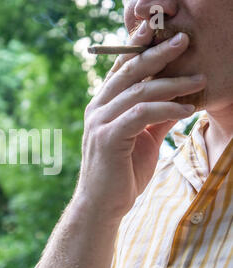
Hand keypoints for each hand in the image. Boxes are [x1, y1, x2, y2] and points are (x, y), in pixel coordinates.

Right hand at [76, 21, 206, 220]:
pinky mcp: (107, 137)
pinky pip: (141, 114)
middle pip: (129, 72)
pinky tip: (188, 111)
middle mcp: (97, 108)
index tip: (163, 32)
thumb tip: (181, 99)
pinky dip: (167, 109)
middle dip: (158, 53)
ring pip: (138, 91)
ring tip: (200, 80)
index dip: (140, 48)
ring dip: (173, 84)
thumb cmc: (122, 172)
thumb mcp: (143, 139)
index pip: (122, 69)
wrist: (103, 204)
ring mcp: (100, 122)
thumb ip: (156, 116)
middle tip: (184, 41)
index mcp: (103, 105)